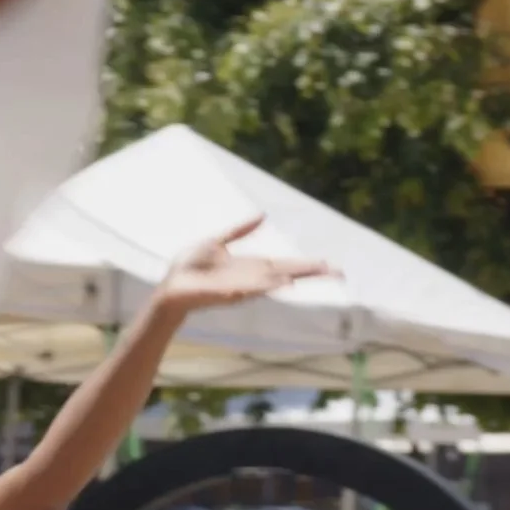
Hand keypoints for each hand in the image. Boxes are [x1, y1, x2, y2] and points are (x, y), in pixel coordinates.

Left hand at [151, 217, 332, 317]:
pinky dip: (265, 286)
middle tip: (339, 273)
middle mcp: (251, 279)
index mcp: (251, 267)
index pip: (286, 265)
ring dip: (292, 277)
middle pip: (287, 275)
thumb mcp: (217, 242)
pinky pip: (250, 289)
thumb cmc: (190, 268)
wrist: (170, 286)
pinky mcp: (225, 293)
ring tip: (317, 272)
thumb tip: (263, 215)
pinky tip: (283, 282)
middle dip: (311, 273)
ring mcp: (240, 287)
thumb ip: (240, 231)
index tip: (331, 264)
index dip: (308, 265)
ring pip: (272, 282)